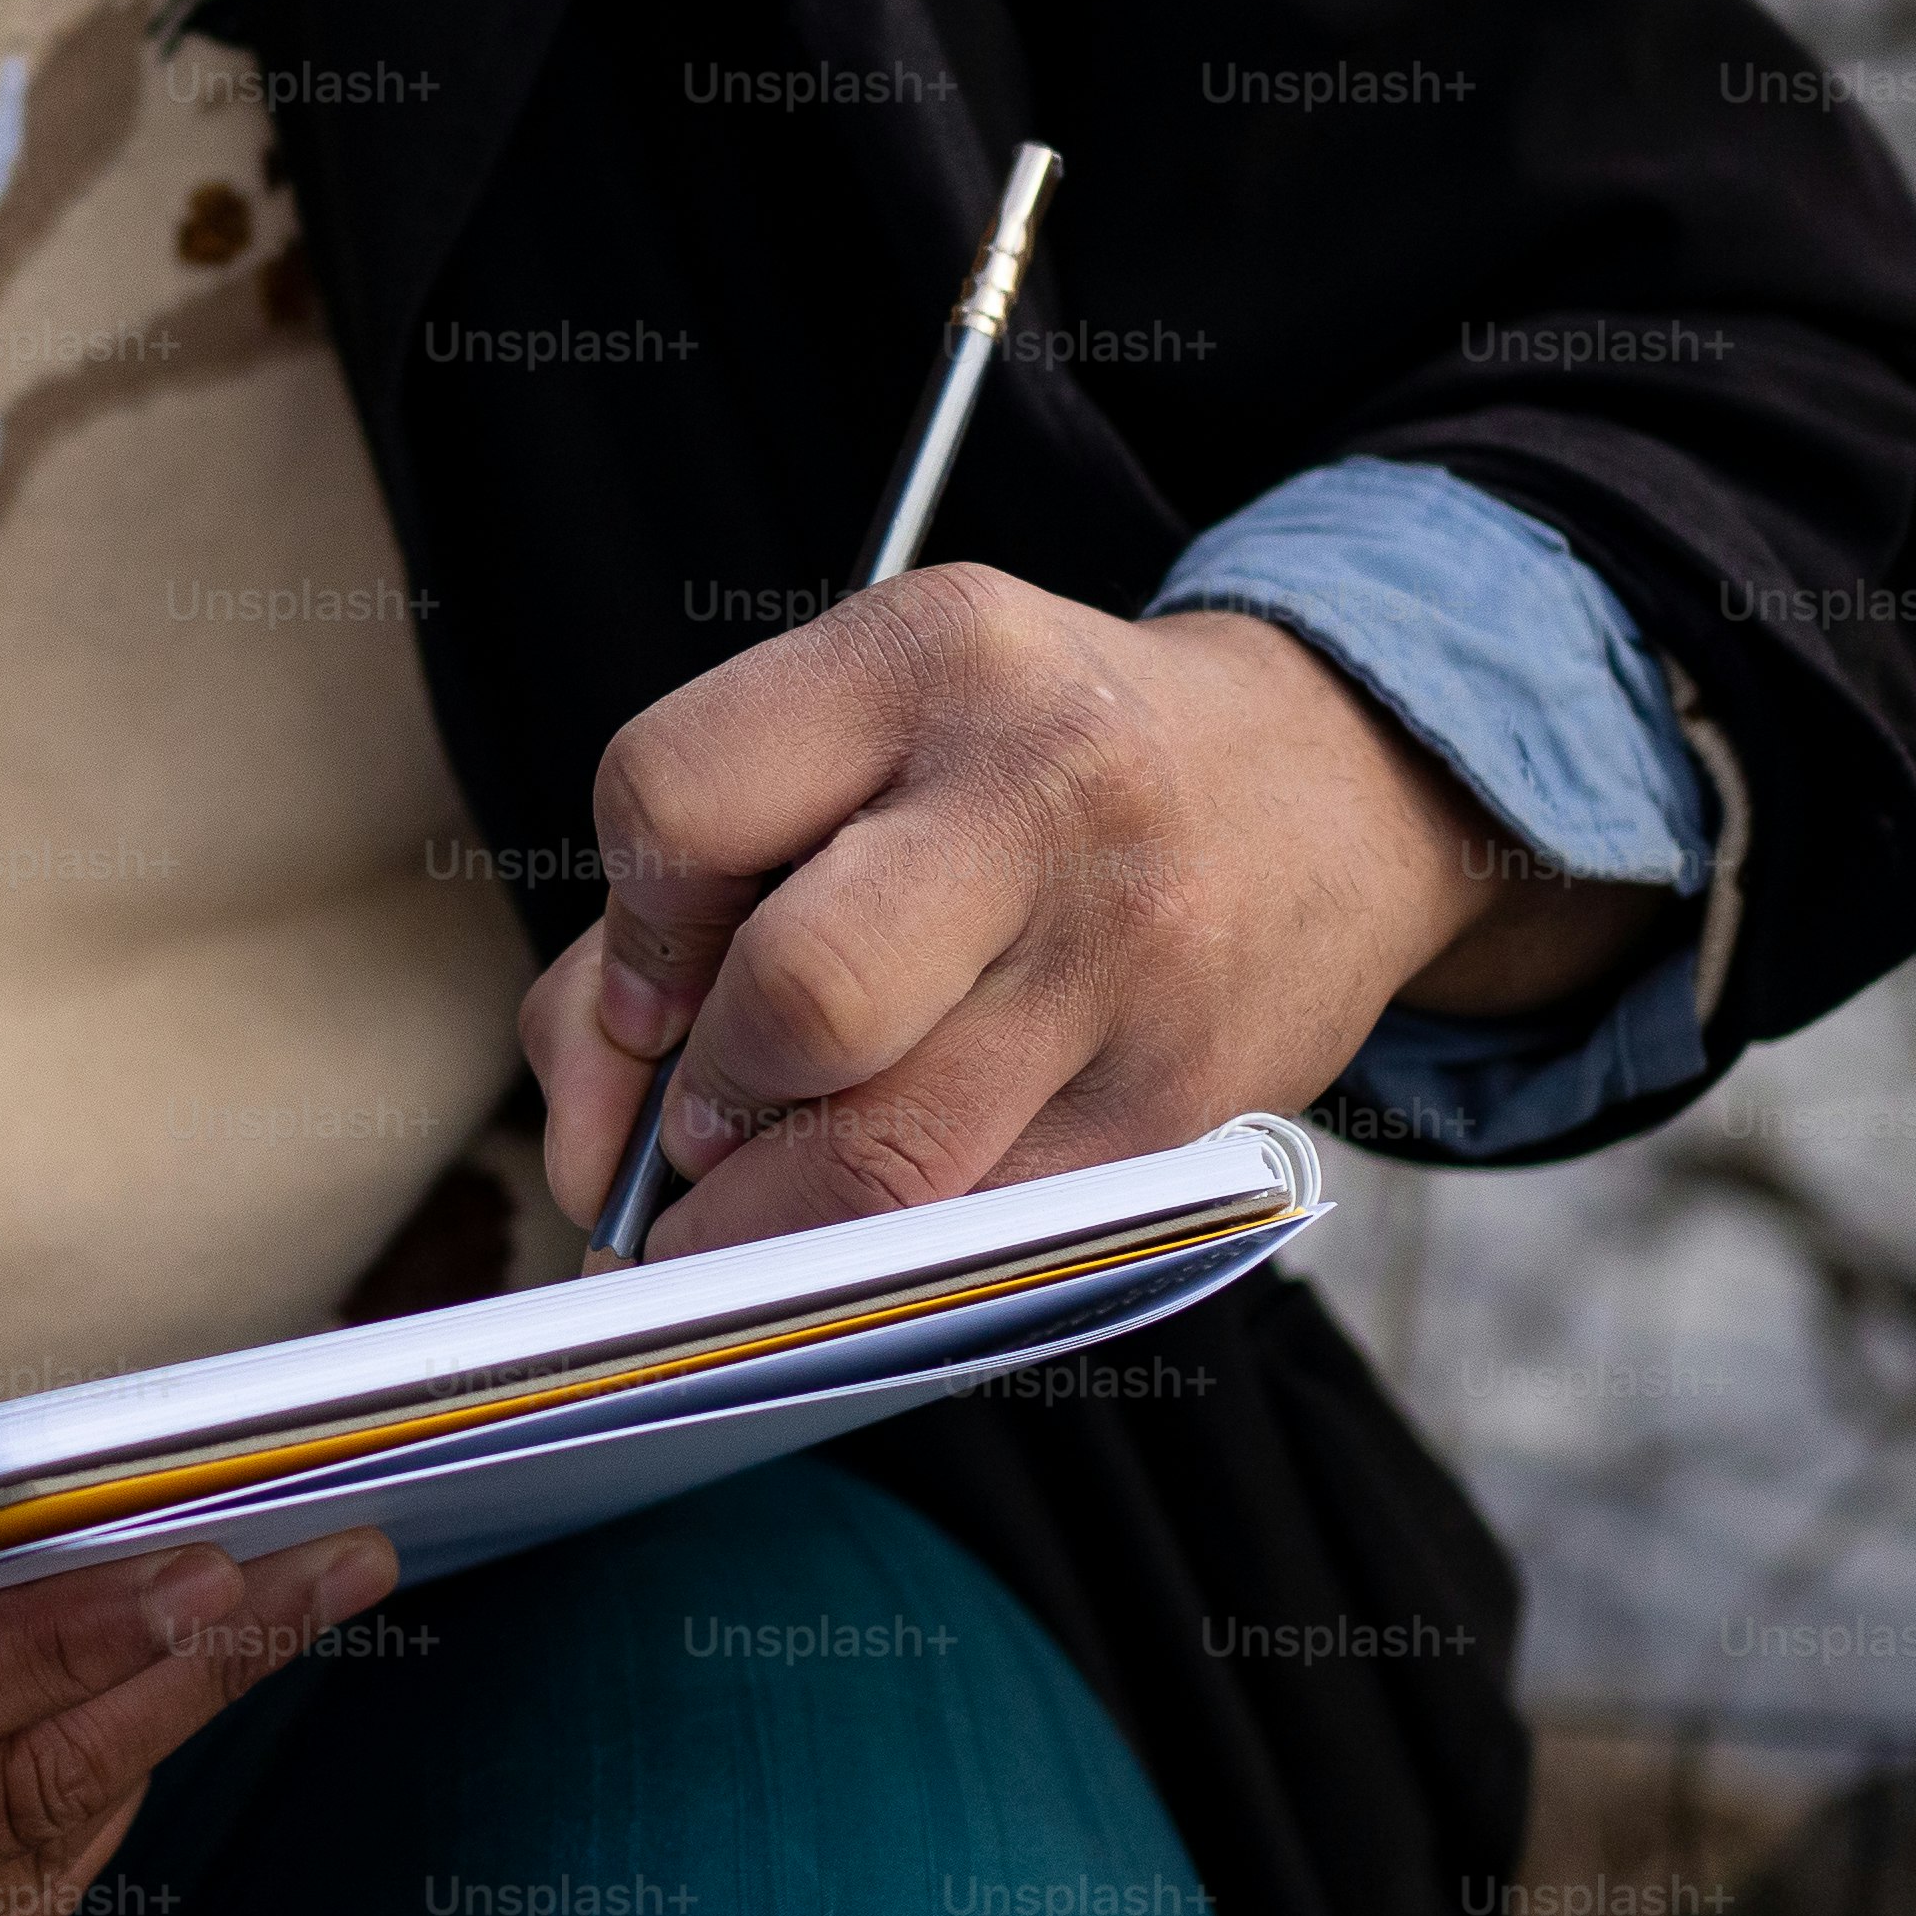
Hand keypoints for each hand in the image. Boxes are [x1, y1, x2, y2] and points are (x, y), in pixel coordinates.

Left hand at [522, 569, 1681, 1259]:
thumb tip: (587, 1145)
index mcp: (926, 658)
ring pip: (881, 1165)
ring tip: (745, 1201)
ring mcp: (1126, 963)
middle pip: (798, 1001)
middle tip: (698, 1125)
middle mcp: (1039, 794)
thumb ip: (673, 896)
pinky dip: (872, 1257)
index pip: (672, 802)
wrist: (1328, 790)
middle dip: (701, 1102)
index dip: (624, 931)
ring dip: (761, 1225)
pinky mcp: (1172, 1111)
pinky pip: (966, 1233)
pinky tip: (863, 1215)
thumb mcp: (859, 733)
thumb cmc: (1020, 772)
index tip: (647, 989)